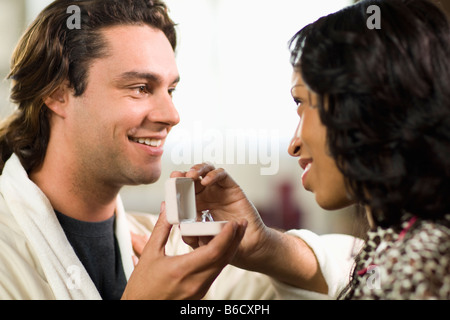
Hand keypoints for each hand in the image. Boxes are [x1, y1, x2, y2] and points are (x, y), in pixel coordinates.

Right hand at [121, 202, 246, 299]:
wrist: (141, 309)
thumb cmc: (142, 286)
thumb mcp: (150, 254)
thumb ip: (161, 229)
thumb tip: (167, 208)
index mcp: (182, 270)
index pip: (214, 251)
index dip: (226, 236)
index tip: (233, 223)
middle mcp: (195, 282)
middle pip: (223, 258)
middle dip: (234, 239)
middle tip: (241, 223)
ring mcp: (199, 290)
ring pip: (221, 266)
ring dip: (230, 249)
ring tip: (235, 232)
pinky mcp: (200, 293)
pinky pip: (215, 273)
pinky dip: (221, 259)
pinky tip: (222, 248)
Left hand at [171, 164, 327, 293]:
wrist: (247, 248)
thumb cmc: (224, 245)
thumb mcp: (201, 242)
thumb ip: (189, 235)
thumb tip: (176, 223)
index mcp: (196, 205)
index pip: (182, 190)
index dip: (175, 185)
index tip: (168, 186)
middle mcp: (207, 195)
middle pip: (192, 178)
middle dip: (183, 175)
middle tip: (176, 176)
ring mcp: (219, 190)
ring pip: (206, 171)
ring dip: (196, 170)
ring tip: (189, 176)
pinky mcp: (232, 188)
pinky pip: (222, 174)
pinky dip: (213, 174)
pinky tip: (206, 181)